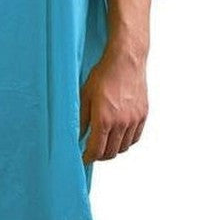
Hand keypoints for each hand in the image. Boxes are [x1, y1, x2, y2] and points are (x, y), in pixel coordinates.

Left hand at [79, 46, 148, 163]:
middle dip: (100, 156)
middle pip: (111, 153)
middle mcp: (121, 123)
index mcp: (103, 120)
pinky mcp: (143, 115)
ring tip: (105, 144)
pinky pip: (135, 137)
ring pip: (123, 147)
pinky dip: (126, 141)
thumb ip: (82, 119)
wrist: (126, 61)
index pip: (96, 150)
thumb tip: (78, 135)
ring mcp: (134, 120)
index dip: (88, 157)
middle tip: (93, 152)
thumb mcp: (85, 95)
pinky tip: (118, 136)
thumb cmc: (104, 75)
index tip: (83, 158)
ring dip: (113, 149)